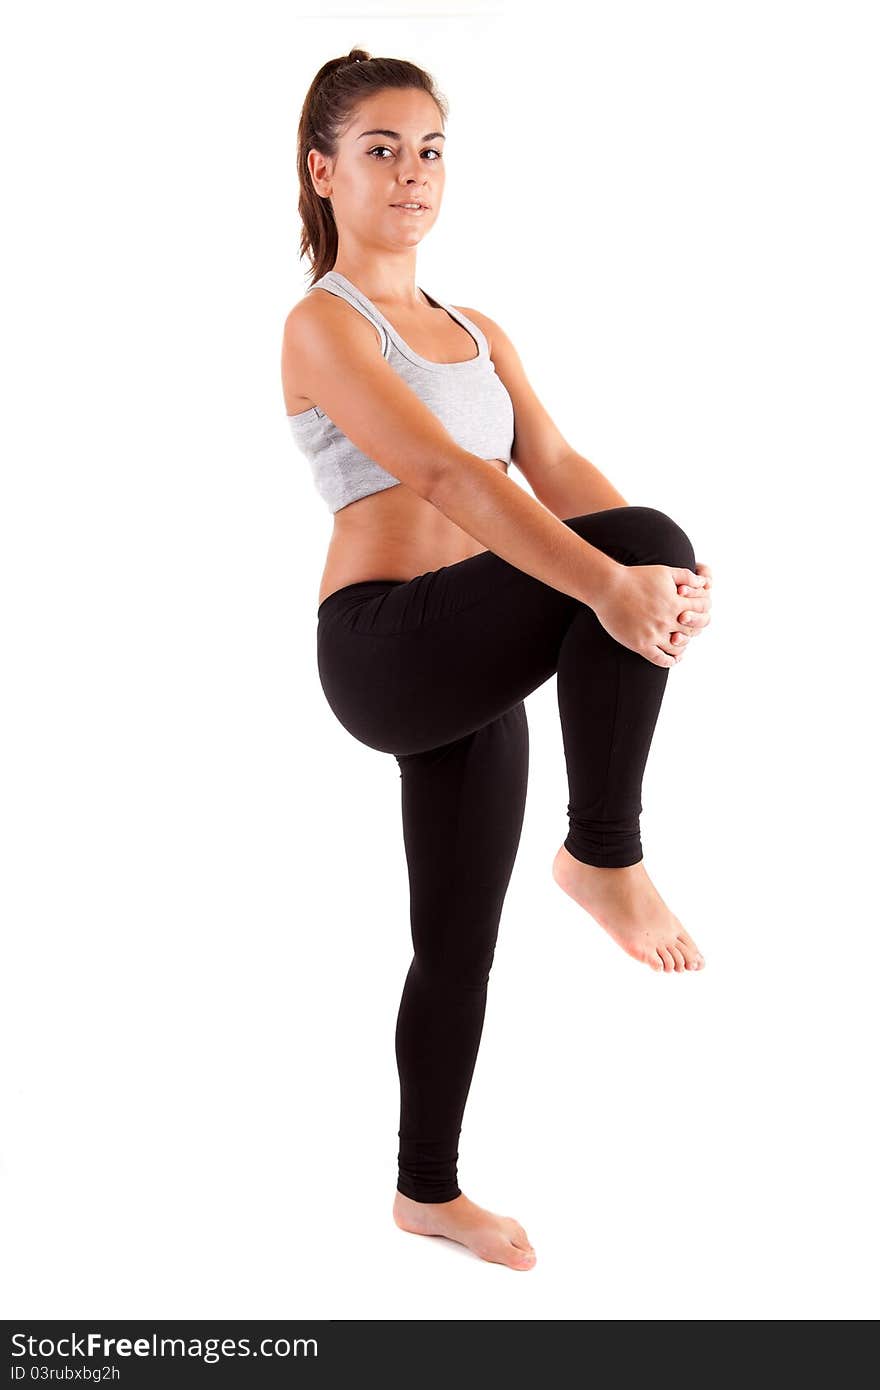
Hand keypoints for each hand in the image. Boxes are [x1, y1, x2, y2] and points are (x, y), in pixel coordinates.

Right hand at [593, 563, 708, 667]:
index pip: (702, 611)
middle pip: (692, 631)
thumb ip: (686, 576)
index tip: (697, 613)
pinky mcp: (640, 644)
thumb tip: (704, 583)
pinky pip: (661, 659)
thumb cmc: (635, 577)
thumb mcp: (664, 572)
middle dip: (693, 629)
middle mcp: (667, 620)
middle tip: (688, 629)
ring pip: (678, 647)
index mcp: (676, 603)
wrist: (608, 588)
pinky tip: (672, 659)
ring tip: (678, 643)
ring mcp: (654, 634)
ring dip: (682, 646)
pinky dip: (670, 661)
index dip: (703, 611)